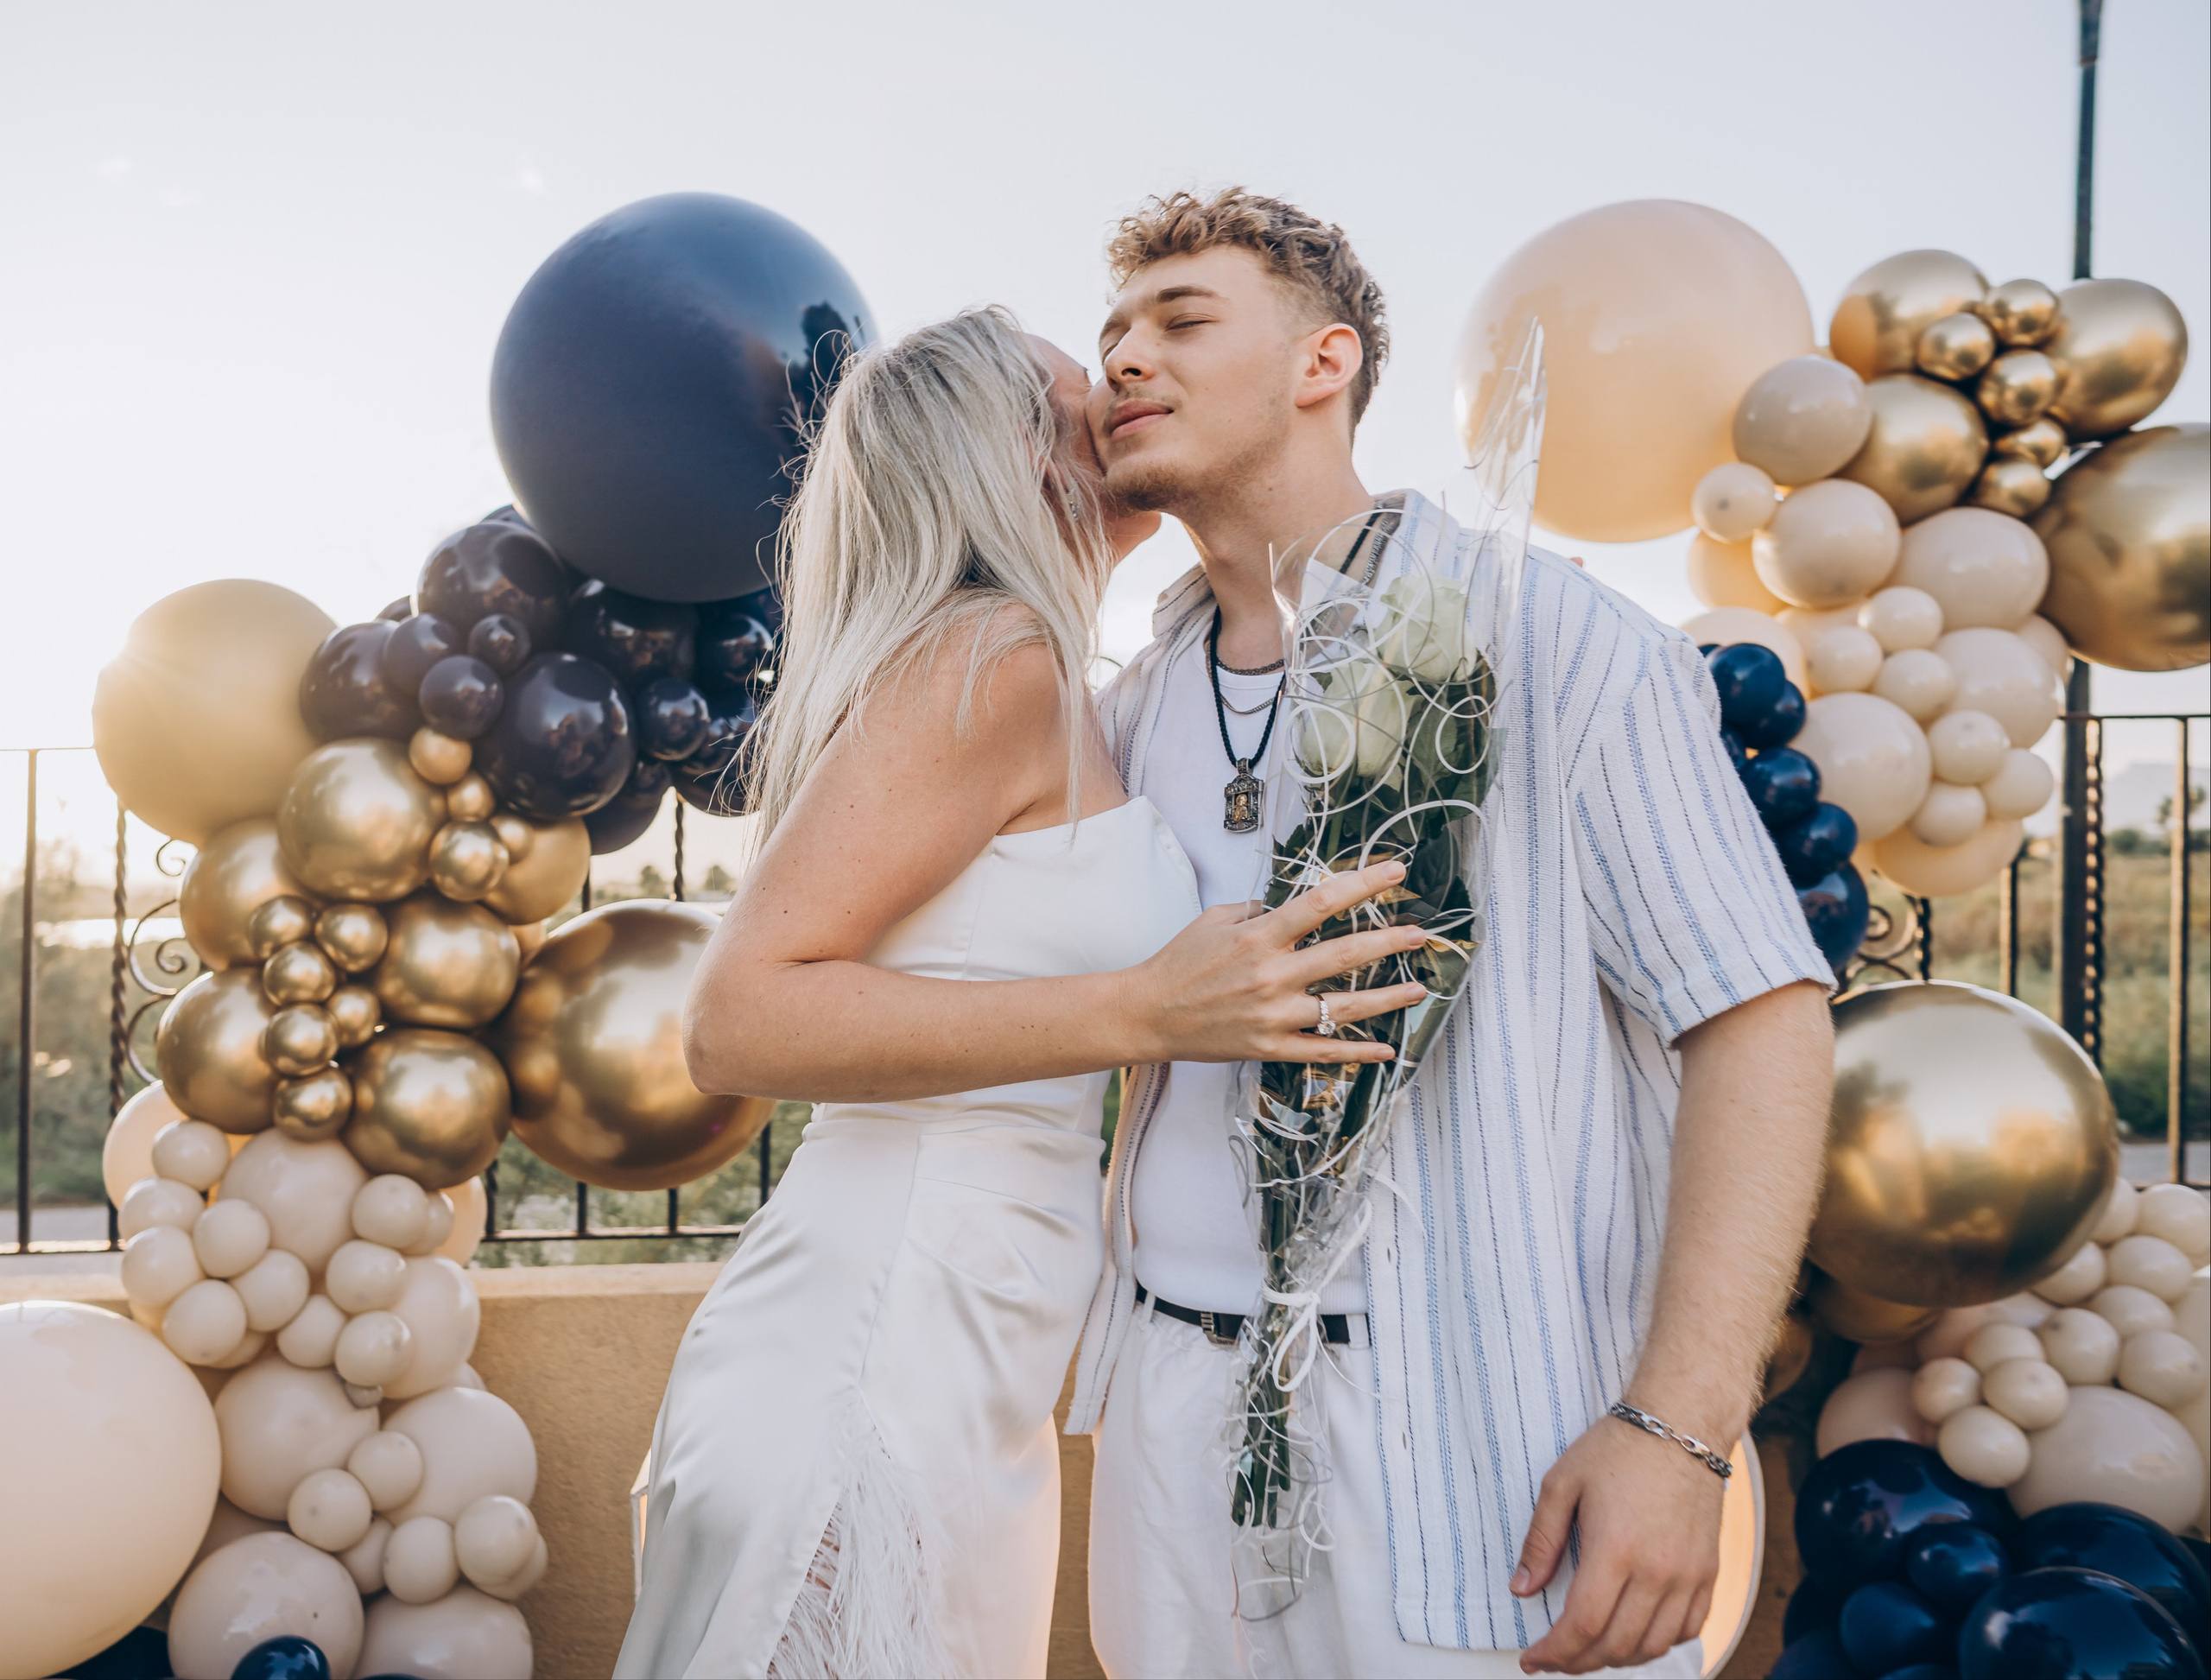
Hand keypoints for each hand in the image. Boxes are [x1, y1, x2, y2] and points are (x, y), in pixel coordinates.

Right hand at [1120, 860, 1429, 1064]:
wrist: (1148, 1014)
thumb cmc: (1178, 963)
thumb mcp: (1214, 920)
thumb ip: (1256, 909)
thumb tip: (1288, 903)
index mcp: (1258, 936)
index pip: (1321, 903)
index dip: (1363, 884)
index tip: (1394, 872)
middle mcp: (1272, 974)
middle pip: (1344, 953)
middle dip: (1389, 941)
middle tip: (1421, 934)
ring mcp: (1273, 1015)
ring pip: (1342, 1007)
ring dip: (1386, 997)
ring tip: (1417, 989)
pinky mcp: (1270, 1047)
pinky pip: (1322, 1051)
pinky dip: (1357, 1051)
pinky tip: (1387, 1049)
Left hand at [1512, 1412, 1723, 1674]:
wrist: (1681, 1423)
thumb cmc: (1617, 1448)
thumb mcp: (1561, 1483)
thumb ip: (1541, 1541)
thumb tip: (1522, 1590)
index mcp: (1615, 1549)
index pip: (1583, 1626)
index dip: (1554, 1652)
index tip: (1531, 1659)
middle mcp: (1657, 1571)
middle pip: (1616, 1645)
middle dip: (1578, 1662)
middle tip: (1553, 1658)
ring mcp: (1689, 1575)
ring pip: (1653, 1646)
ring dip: (1616, 1659)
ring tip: (1588, 1650)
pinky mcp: (1709, 1572)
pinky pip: (1687, 1629)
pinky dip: (1657, 1644)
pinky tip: (1633, 1635)